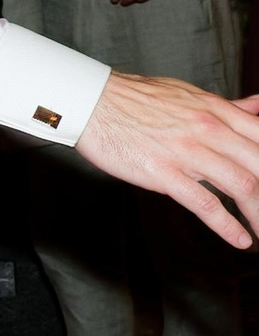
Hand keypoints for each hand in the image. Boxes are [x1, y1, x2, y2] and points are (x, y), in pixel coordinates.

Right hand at [76, 74, 258, 248]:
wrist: (92, 102)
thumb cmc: (137, 99)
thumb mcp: (191, 95)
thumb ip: (230, 106)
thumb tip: (258, 105)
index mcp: (218, 111)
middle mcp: (210, 129)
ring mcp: (188, 151)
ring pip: (242, 185)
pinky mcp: (163, 171)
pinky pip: (204, 203)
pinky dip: (227, 225)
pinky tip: (240, 240)